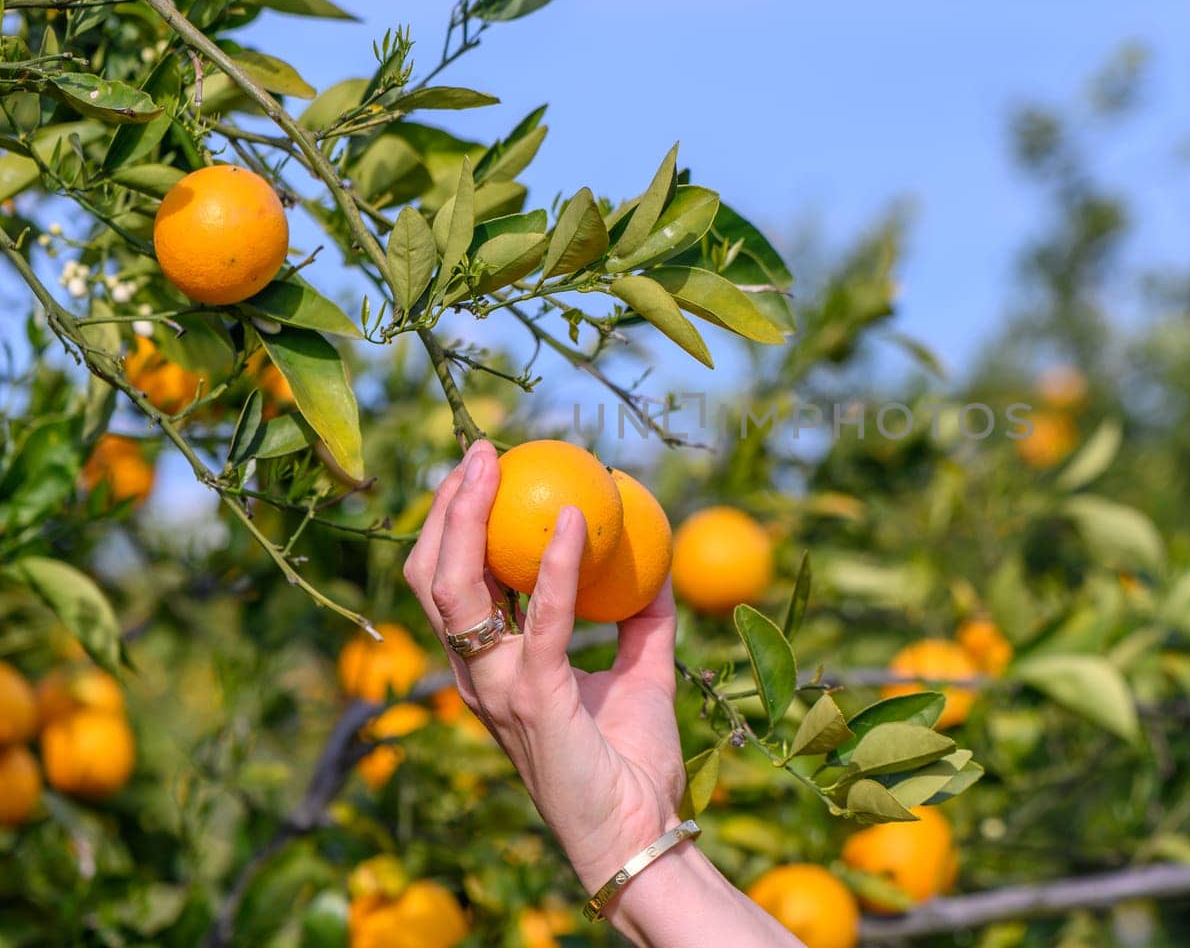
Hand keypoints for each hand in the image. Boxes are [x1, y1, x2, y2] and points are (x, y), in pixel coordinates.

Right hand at [402, 439, 685, 889]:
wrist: (641, 836)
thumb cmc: (633, 763)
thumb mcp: (640, 673)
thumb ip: (640, 618)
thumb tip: (657, 560)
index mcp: (492, 668)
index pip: (454, 585)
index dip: (455, 525)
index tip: (484, 470)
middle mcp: (478, 676)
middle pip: (434, 577)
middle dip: (445, 508)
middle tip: (480, 452)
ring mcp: (497, 689)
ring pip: (456, 590)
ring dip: (469, 519)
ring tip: (494, 465)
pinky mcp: (533, 701)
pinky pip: (542, 618)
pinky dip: (557, 565)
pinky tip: (576, 521)